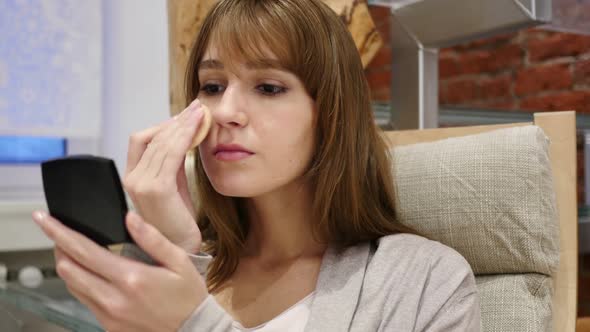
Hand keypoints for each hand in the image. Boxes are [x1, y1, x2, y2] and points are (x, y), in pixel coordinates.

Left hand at [32, 210, 207, 331]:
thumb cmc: (188, 297)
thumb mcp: (179, 262)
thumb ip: (153, 238)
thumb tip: (130, 217)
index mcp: (131, 278)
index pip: (83, 250)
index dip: (59, 232)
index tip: (44, 219)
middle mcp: (114, 299)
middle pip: (68, 268)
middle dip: (58, 246)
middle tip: (59, 231)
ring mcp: (108, 315)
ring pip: (72, 285)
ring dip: (67, 264)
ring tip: (72, 250)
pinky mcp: (108, 326)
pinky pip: (84, 300)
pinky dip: (80, 282)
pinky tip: (91, 273)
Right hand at [123, 99, 203, 252]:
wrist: (180, 248)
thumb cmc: (179, 219)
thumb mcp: (174, 185)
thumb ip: (173, 162)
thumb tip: (184, 135)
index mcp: (133, 176)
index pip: (140, 139)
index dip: (162, 125)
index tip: (184, 116)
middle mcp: (132, 178)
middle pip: (152, 137)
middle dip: (177, 121)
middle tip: (196, 108)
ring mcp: (141, 184)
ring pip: (162, 143)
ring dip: (183, 125)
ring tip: (200, 113)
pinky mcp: (157, 189)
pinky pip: (171, 155)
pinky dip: (184, 138)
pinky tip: (197, 129)